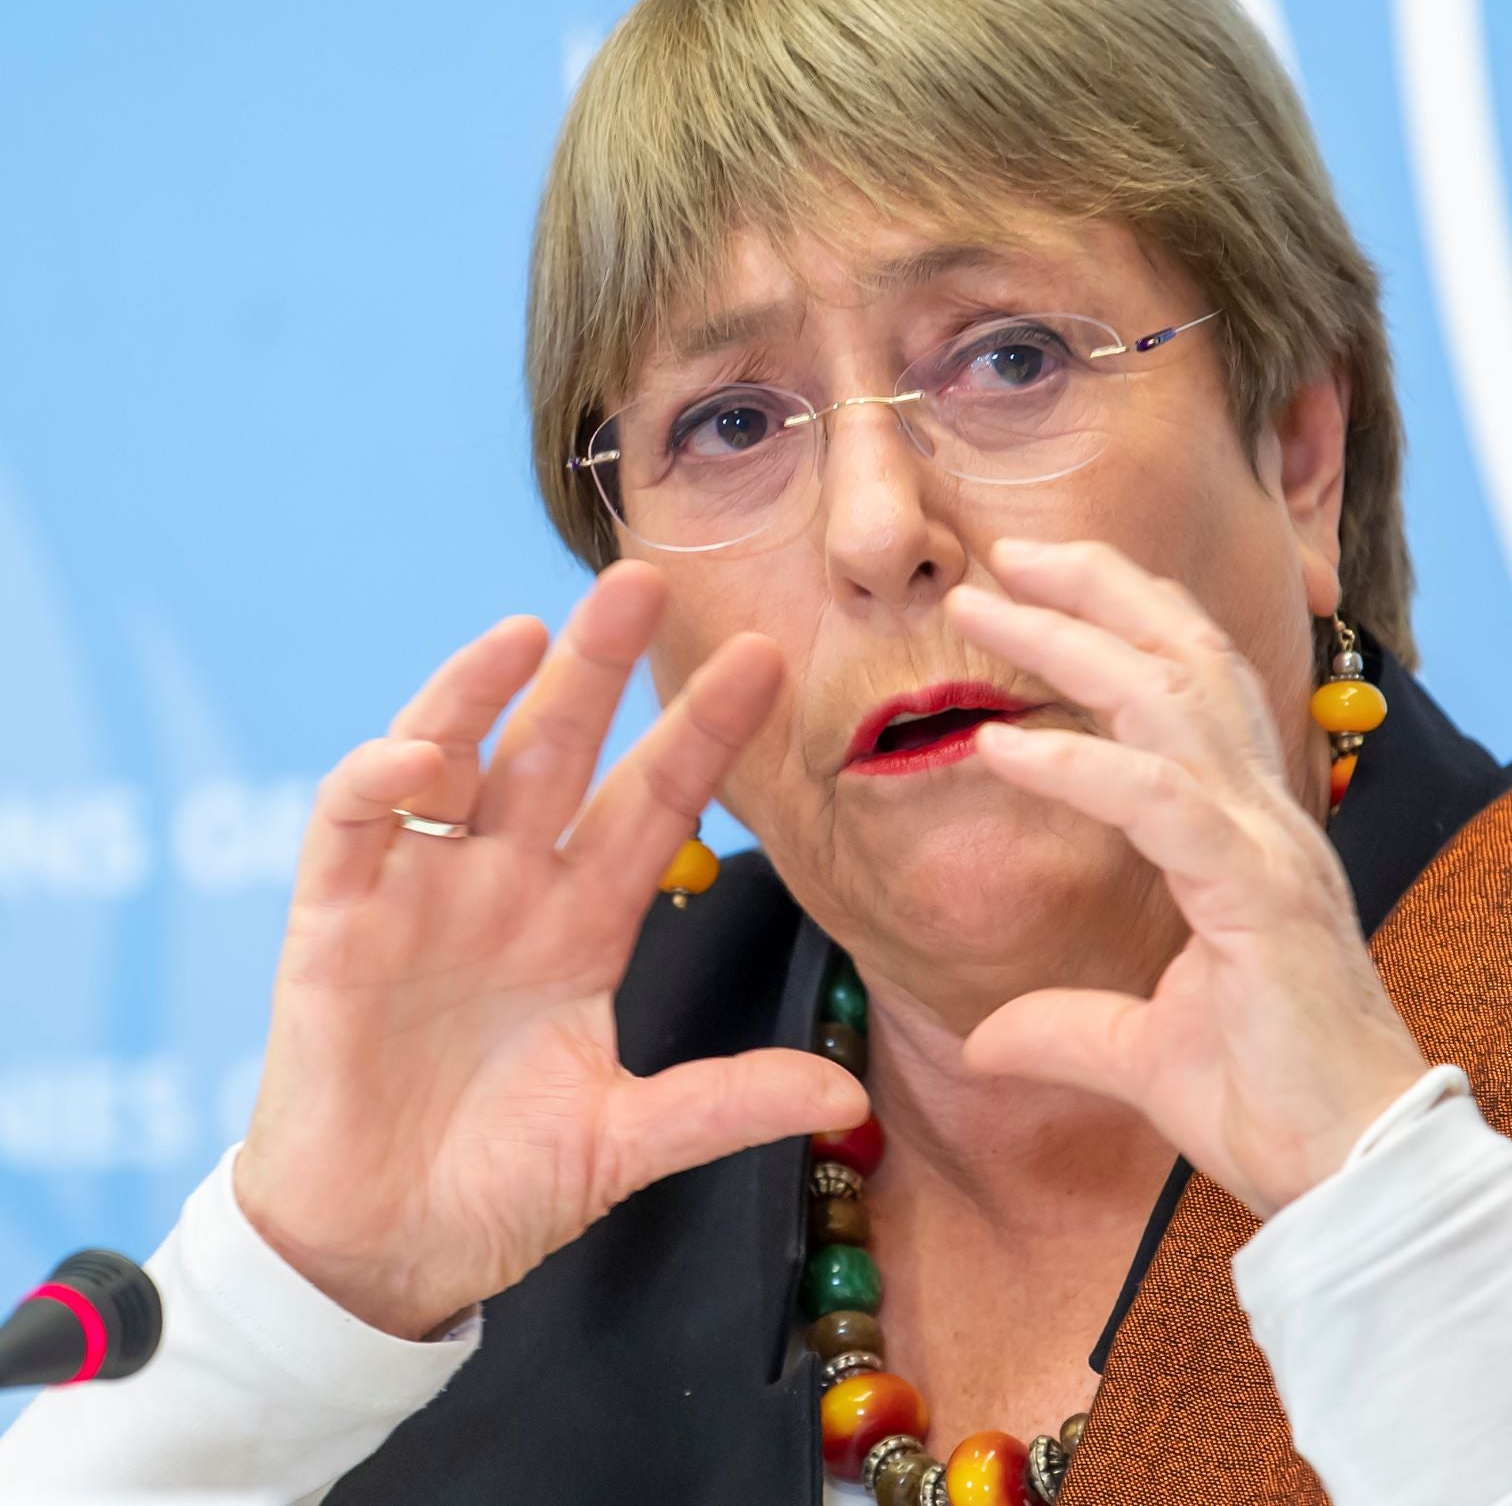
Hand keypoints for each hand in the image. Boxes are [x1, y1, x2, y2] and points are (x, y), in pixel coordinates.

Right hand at [233, 563, 866, 1338]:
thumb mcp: (627, 1144)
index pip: (656, 803)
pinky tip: (423, 751)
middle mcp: (507, 889)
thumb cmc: (500, 1189)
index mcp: (584, 926)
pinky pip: (353, 826)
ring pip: (455, 761)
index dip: (703, 733)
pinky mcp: (335, 924)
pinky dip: (380, 779)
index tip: (766, 660)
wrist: (382, 1253)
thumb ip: (726, 1104)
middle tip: (646, 582)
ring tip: (533, 630)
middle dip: (600, 669)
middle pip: (561, 753)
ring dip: (483, 692)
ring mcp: (421, 897)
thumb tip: (852, 1092)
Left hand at [944, 539, 1428, 1218]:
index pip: (1191, 691)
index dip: (1120, 625)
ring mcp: (1269, 849)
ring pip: (1172, 699)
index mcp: (1250, 837)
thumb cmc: (1273, 1108)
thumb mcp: (1142, 1058)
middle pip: (1186, 659)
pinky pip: (1159, 802)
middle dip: (1097, 590)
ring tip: (990, 600)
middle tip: (1006, 550)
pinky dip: (1077, 764)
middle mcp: (1268, 819)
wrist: (1351, 1176)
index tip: (1033, 590)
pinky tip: (1002, 744)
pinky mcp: (1258, 896)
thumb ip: (1067, 1028)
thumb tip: (985, 1040)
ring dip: (1074, 639)